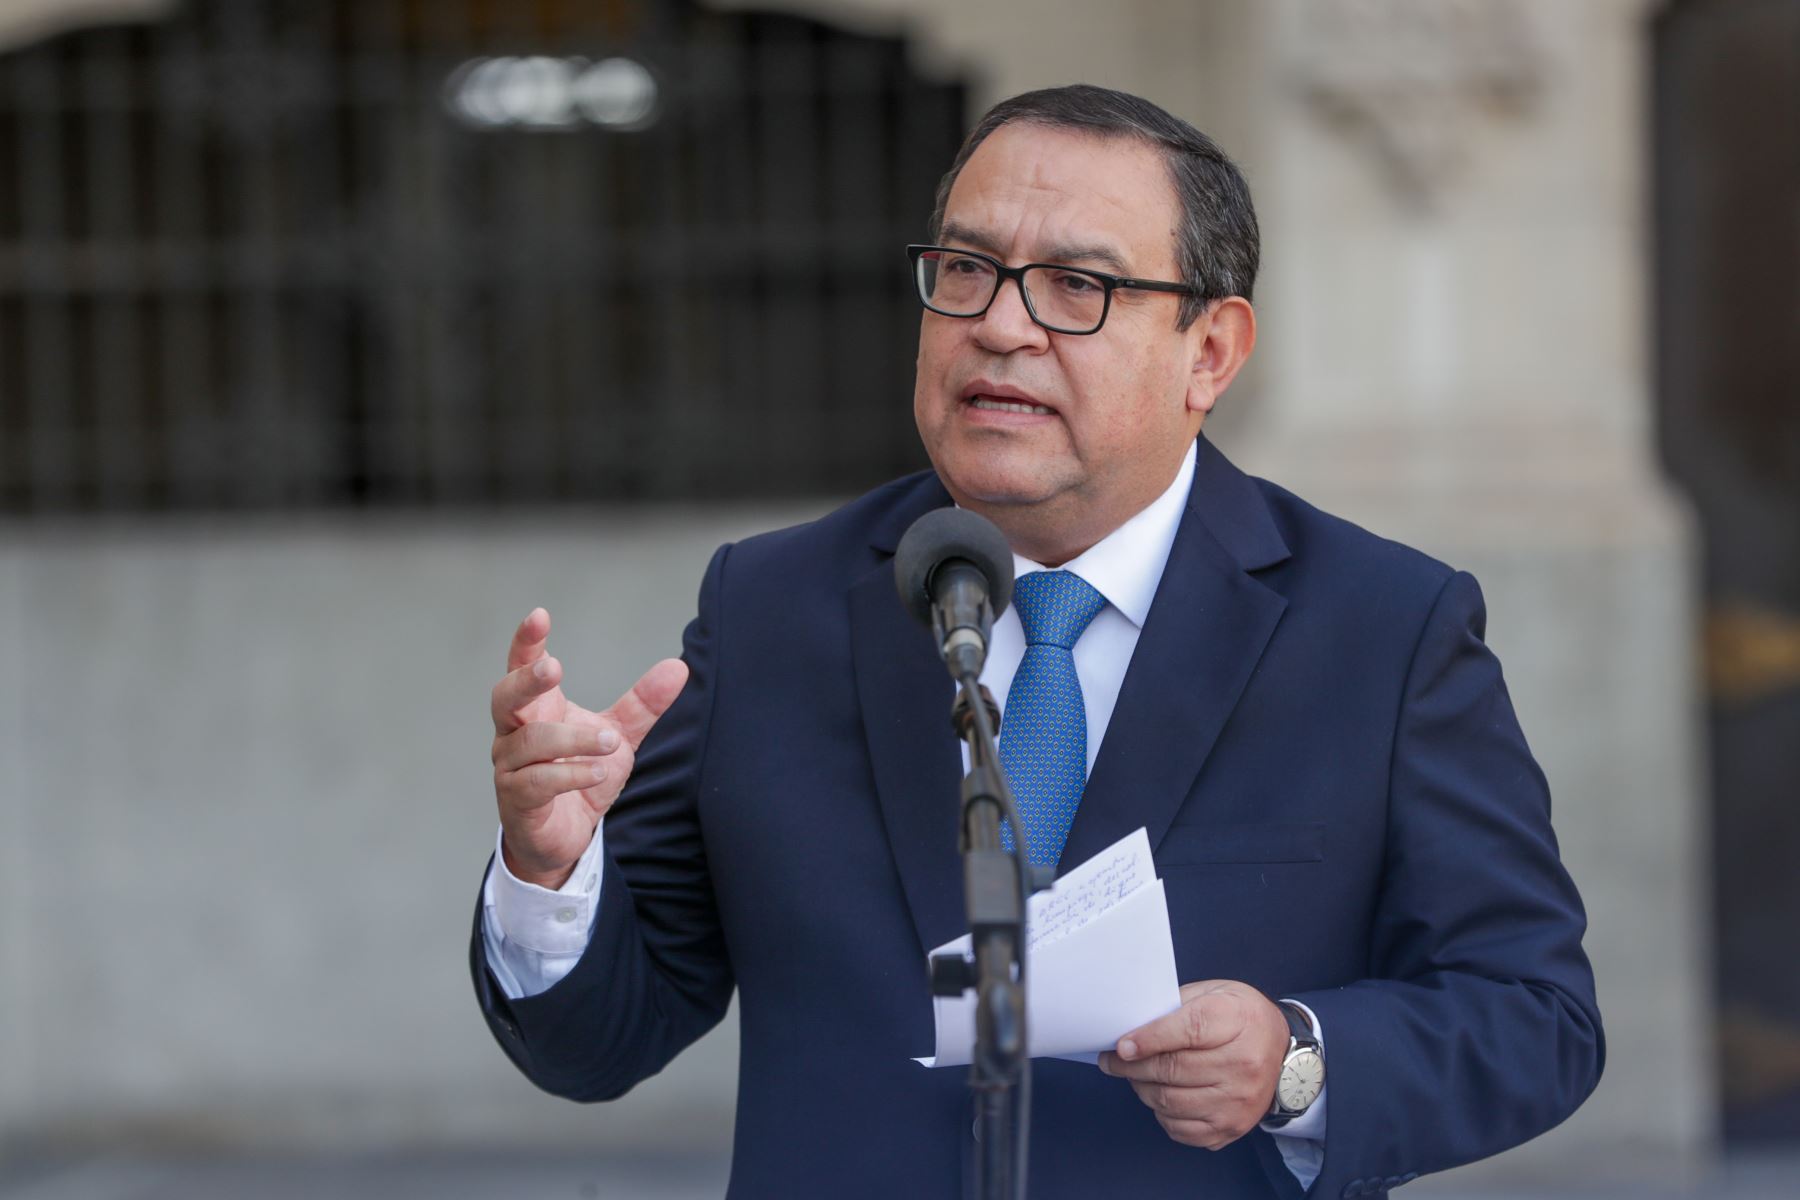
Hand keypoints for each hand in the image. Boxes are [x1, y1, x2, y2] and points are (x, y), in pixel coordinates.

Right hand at [489, 607, 688, 889]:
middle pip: (504, 696)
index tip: (540, 615)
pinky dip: (571, 773)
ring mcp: (510, 767)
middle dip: (527, 680)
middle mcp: (514, 733)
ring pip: (530, 741)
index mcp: (537, 709)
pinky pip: (538, 781)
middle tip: (555, 668)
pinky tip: (600, 772)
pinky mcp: (518, 800)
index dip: (527, 641)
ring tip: (609, 742)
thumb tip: (679, 667)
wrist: (565, 837)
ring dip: (573, 739)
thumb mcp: (618, 737)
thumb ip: (642, 705)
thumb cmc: (582, 776)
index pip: (522, 667)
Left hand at [1097, 980, 1290, 1149]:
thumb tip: (1132, 1028)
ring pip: (1170, 1102)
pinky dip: (1162, 1114)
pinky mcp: (1232, 1127)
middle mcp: (1242, 1064)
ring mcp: (1238, 1101)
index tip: (1120, 1046)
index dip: (1147, 1039)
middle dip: (1132, 1066)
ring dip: (1142, 1089)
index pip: (1186, 1031)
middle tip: (1113, 1061)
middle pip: (1172, 1069)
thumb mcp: (1214, 993)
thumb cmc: (1241, 1018)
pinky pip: (1182, 1129)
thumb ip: (1175, 1007)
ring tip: (1135, 1076)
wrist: (1286, 1055)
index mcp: (1236, 1021)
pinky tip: (1160, 1097)